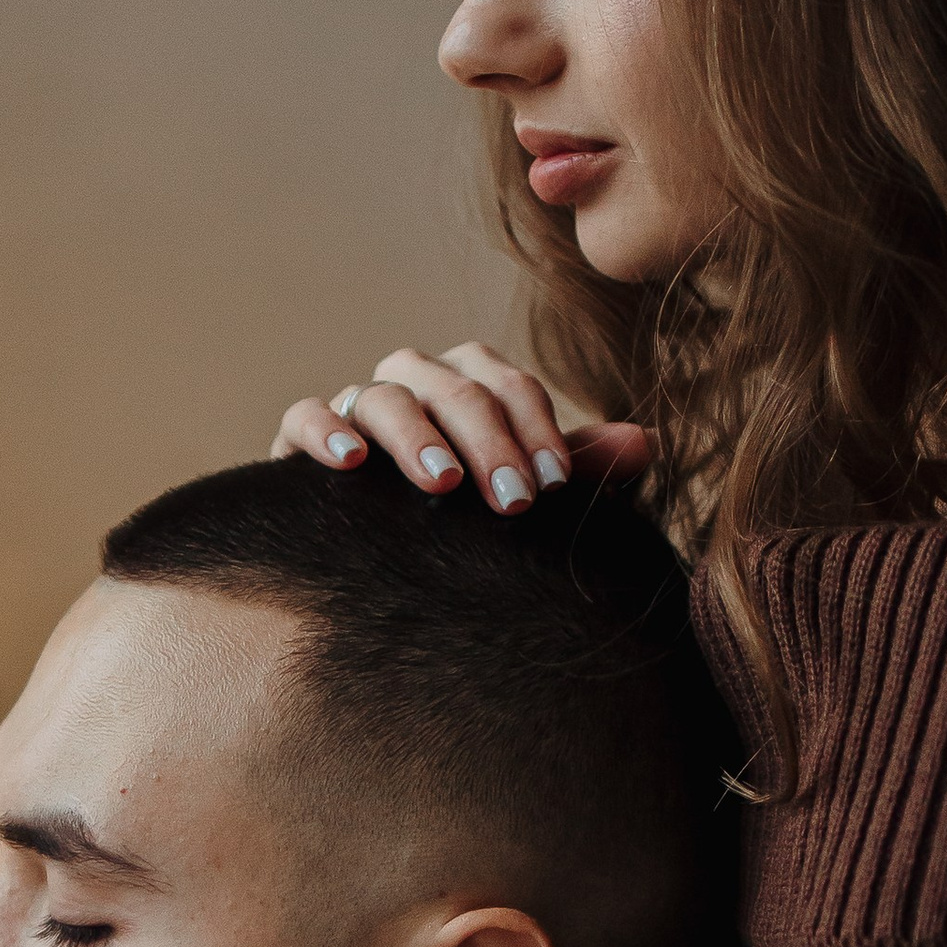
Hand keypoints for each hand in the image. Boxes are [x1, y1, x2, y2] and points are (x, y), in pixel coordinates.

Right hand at [274, 341, 652, 512]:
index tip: (553, 486)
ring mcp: (357, 407)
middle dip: (488, 440)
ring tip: (443, 485)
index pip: (506, 383)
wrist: (378, 564)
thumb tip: (646, 443)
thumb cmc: (465, 521)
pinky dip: (324, 429)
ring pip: (385, 396)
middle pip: (453, 384)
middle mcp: (416, 385)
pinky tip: (351, 462)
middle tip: (514, 502)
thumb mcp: (522, 492)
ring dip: (417, 436)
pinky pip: (304, 414)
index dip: (535, 427)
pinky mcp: (300, 439)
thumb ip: (576, 468)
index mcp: (471, 386)